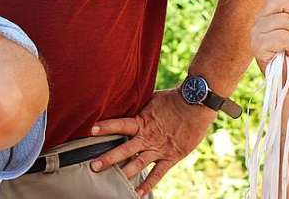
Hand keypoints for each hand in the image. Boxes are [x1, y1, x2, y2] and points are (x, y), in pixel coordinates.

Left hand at [90, 88, 214, 195]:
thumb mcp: (154, 99)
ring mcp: (159, 149)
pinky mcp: (171, 157)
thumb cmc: (175, 98)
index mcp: (143, 121)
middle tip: (93, 166)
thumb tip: (128, 99)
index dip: (106, 126)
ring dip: (124, 173)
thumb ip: (141, 106)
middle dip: (108, 158)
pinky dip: (147, 184)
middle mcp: (148, 137)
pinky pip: (157, 174)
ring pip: (138, 164)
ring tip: (111, 183)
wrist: (197, 104)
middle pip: (124, 150)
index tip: (91, 130)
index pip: (120, 124)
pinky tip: (137, 194)